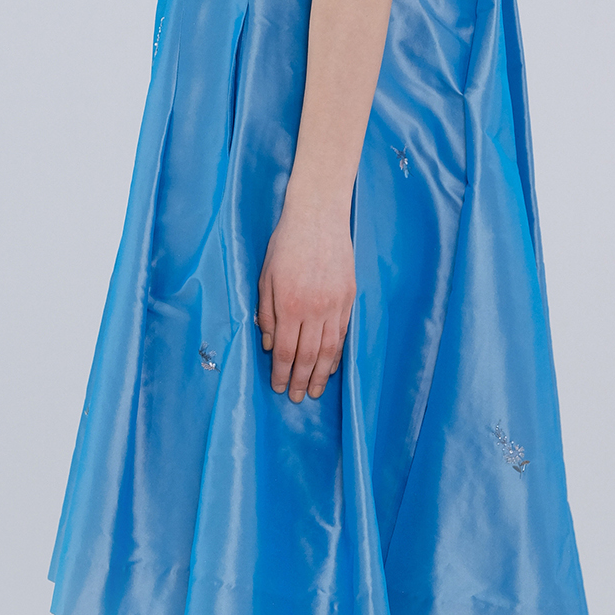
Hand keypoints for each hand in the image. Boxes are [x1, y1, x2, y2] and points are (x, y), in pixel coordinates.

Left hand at [257, 199, 353, 401]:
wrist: (319, 217)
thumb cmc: (286, 244)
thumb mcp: (265, 277)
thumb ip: (266, 313)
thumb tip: (267, 344)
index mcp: (289, 305)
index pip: (284, 350)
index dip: (280, 373)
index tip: (277, 387)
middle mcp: (314, 309)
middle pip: (307, 356)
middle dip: (300, 380)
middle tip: (296, 398)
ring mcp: (335, 305)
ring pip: (329, 350)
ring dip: (320, 375)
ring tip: (314, 391)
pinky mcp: (349, 298)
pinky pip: (342, 334)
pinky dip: (336, 355)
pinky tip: (330, 367)